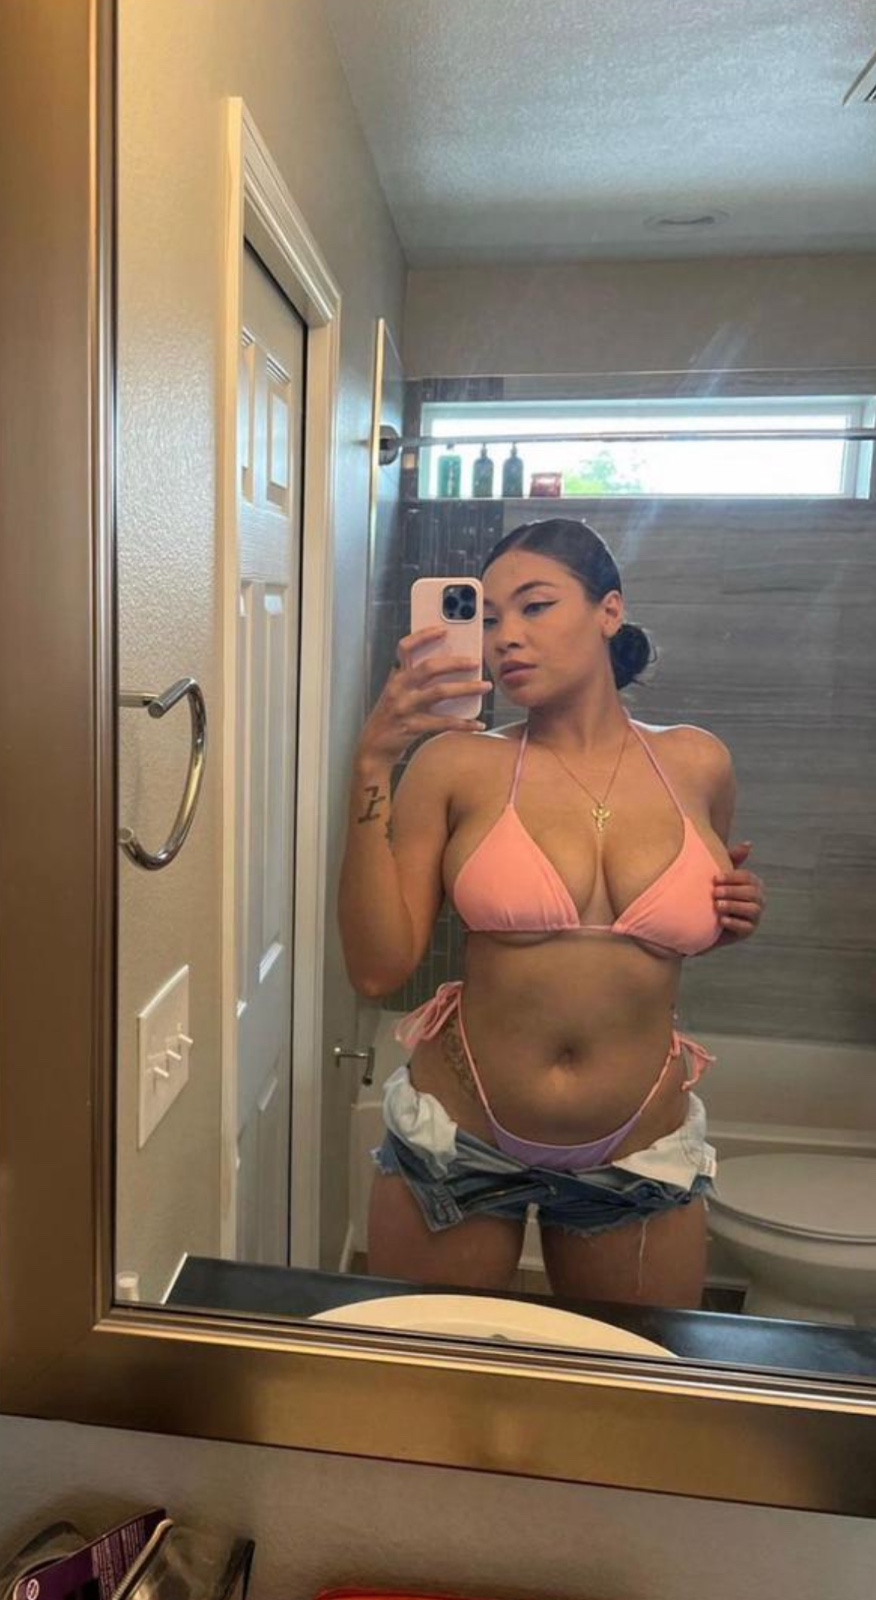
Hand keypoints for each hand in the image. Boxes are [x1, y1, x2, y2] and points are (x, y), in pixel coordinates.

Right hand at [357, 626, 490, 765]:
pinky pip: (443, 723)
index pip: (405, 648)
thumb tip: (451, 668)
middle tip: (476, 662)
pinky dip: (464, 724)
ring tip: (485, 686)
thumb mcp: (397, 694)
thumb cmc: (390, 719)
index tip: (444, 630)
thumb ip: (416, 681)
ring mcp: (404, 707)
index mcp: (396, 677)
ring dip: (466, 688)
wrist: (373, 749)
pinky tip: (478, 725)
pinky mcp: (412, 727)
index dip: (424, 636)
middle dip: (456, 662)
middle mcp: (398, 688)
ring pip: (440, 692)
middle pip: (429, 667)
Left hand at [713, 841, 765, 944]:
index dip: (732, 877)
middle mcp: (758, 899)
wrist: (702, 921)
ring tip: (717, 906)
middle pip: (752, 893)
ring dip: (733, 906)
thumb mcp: (721, 876)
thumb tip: (749, 843)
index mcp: (753, 883)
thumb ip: (733, 858)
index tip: (715, 879)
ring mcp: (754, 916)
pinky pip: (746, 927)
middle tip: (714, 892)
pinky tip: (721, 920)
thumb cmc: (714, 892)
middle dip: (732, 891)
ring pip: (752, 909)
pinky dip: (734, 923)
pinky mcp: (748, 931)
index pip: (748, 877)